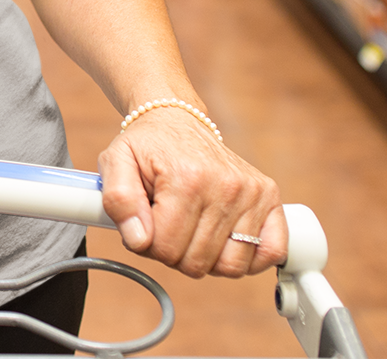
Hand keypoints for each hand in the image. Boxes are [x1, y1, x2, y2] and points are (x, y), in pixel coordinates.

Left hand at [98, 107, 285, 277]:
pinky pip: (270, 252)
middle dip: (174, 252)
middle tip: (167, 225)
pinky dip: (247, 258)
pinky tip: (225, 240)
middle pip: (197, 262)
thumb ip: (117, 201)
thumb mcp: (116, 162)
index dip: (147, 245)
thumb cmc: (147, 146)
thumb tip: (138, 239)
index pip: (166, 248)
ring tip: (192, 231)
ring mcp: (252, 193)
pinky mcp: (269, 198)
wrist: (178, 121)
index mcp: (186, 178)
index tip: (144, 223)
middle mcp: (225, 186)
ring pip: (231, 267)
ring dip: (207, 259)